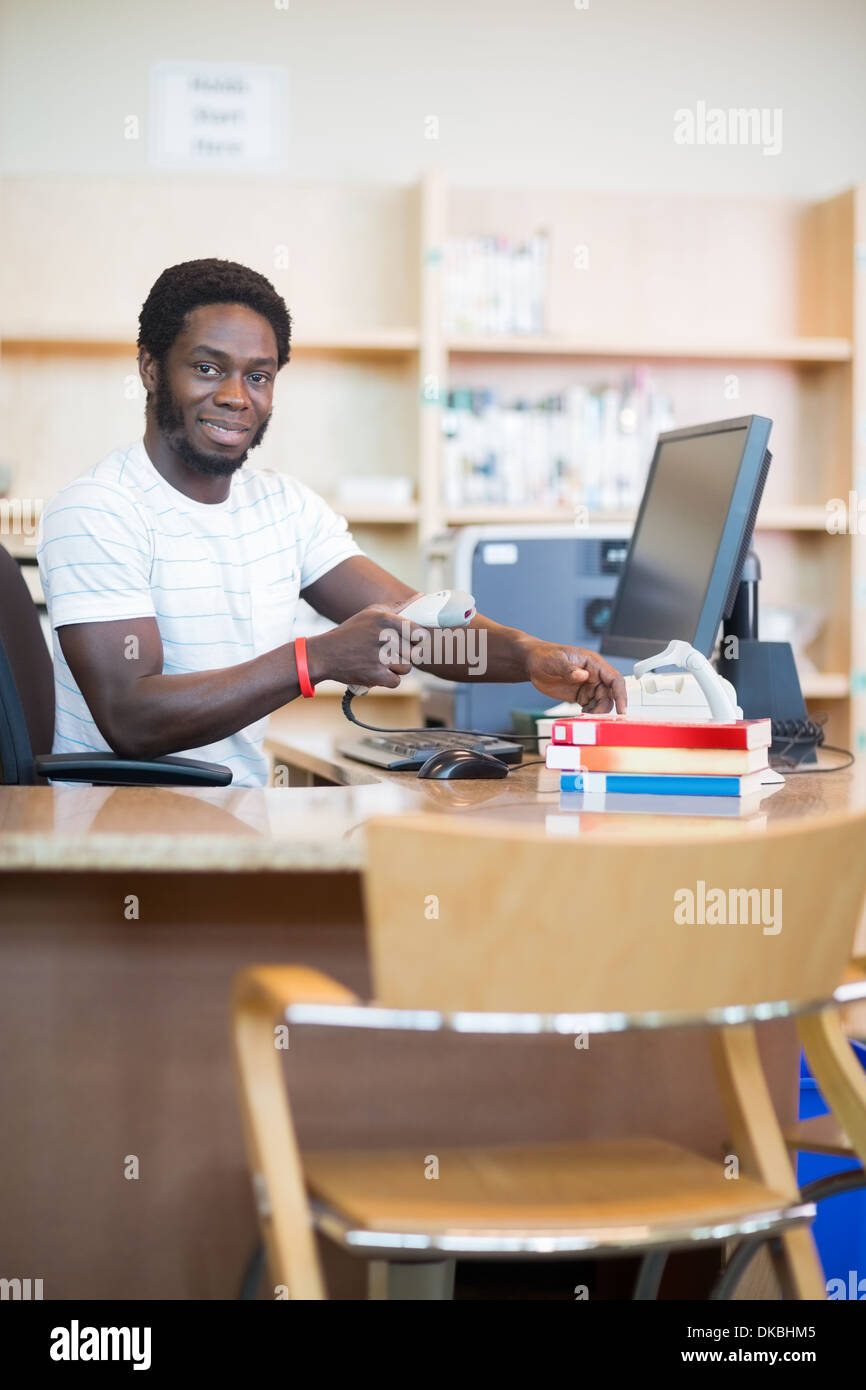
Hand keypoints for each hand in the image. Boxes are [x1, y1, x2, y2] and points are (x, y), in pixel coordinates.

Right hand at [304, 604, 425, 688]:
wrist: (325, 654)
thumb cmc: (351, 632)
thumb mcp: (371, 613)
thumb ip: (398, 607)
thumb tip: (420, 597)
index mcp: (386, 619)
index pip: (419, 633)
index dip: (416, 640)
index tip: (409, 641)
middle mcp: (385, 637)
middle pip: (414, 652)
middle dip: (404, 654)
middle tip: (389, 652)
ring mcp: (381, 657)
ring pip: (407, 667)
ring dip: (396, 667)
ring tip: (381, 661)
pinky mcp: (375, 675)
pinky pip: (396, 681)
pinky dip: (387, 679)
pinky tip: (376, 671)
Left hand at [525, 640, 626, 713]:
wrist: (533, 664)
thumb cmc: (545, 656)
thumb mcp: (555, 661)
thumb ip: (568, 669)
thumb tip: (582, 675)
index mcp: (593, 663)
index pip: (614, 679)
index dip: (621, 694)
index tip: (622, 710)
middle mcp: (594, 675)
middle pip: (610, 695)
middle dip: (605, 708)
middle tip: (594, 717)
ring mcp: (588, 686)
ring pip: (602, 702)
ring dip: (597, 712)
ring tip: (586, 717)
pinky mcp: (581, 695)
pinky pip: (592, 707)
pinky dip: (590, 714)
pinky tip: (582, 716)